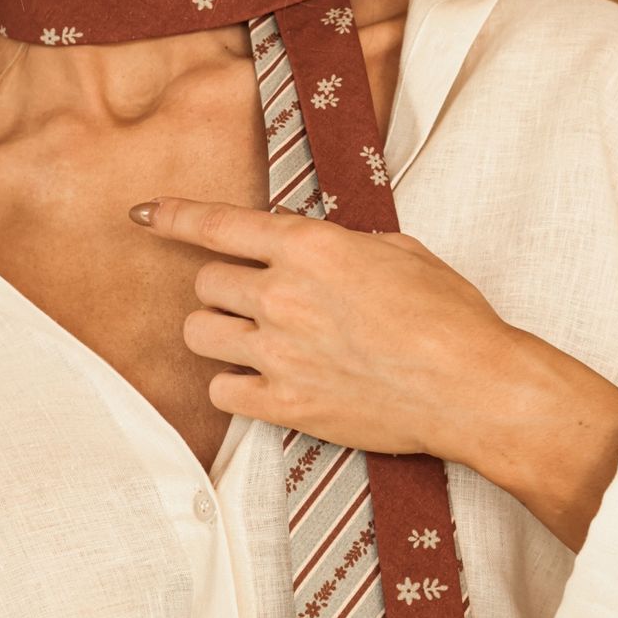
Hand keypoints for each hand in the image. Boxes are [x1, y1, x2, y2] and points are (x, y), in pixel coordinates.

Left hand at [128, 195, 514, 466]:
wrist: (472, 387)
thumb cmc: (448, 316)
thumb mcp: (398, 251)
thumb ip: (339, 245)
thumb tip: (312, 251)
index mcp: (309, 247)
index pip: (217, 225)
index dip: (174, 216)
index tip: (145, 214)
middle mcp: (282, 295)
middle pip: (204, 284)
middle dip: (221, 287)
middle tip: (251, 298)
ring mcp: (278, 352)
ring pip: (199, 333)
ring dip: (217, 331)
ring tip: (248, 338)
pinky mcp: (285, 404)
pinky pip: (221, 391)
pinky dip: (233, 384)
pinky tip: (260, 381)